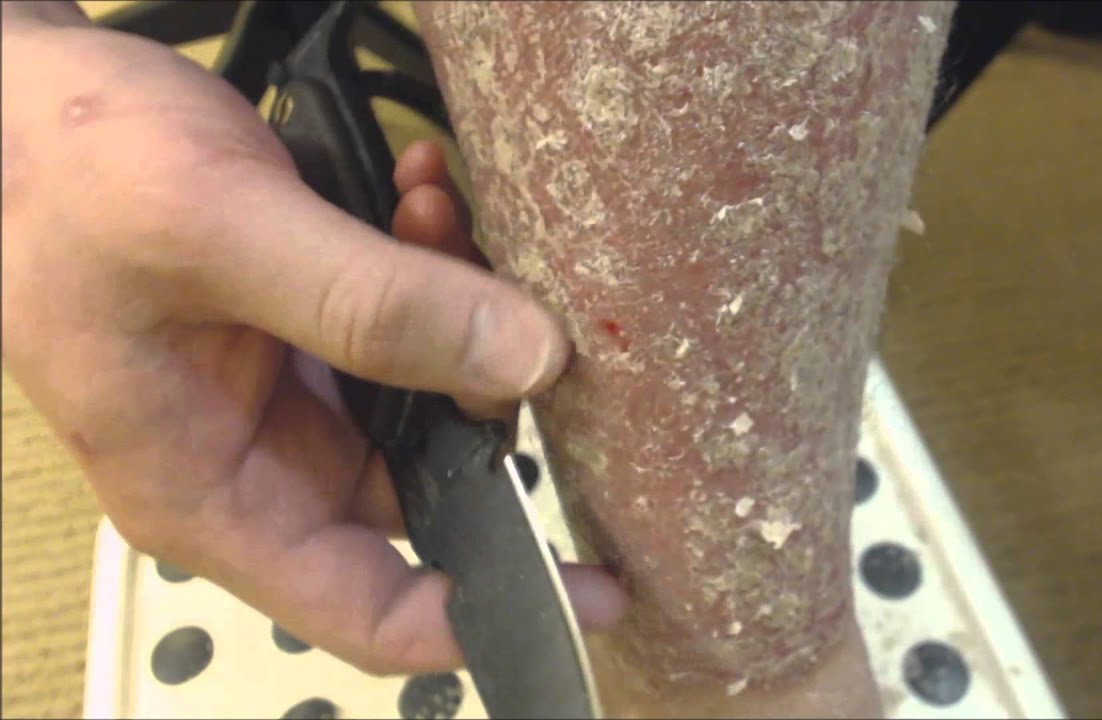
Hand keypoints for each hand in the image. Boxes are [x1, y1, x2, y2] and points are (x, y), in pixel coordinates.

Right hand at [1, 14, 625, 673]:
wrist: (18, 103)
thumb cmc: (67, 177)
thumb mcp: (214, 235)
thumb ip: (370, 305)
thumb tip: (529, 364)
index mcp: (212, 494)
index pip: (368, 610)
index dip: (489, 612)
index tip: (600, 589)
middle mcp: (257, 461)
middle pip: (427, 489)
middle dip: (486, 405)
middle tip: (517, 311)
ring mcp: (286, 395)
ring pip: (431, 395)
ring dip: (459, 311)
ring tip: (438, 217)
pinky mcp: (307, 332)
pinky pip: (407, 323)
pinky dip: (430, 263)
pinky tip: (421, 191)